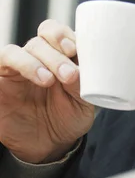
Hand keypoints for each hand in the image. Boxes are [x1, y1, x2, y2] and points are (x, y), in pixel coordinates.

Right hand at [0, 20, 94, 163]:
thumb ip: (82, 82)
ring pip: (18, 50)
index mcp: (60, 54)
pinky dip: (17, 65)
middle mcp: (37, 57)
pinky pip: (0, 62)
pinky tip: (33, 79)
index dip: (64, 35)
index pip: (57, 32)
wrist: (49, 146)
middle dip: (56, 55)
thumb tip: (78, 69)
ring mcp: (17, 69)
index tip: (74, 50)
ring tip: (49, 80)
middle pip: (41, 40)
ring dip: (35, 61)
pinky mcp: (0, 82)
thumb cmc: (68, 117)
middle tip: (69, 75)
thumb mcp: (83, 102)